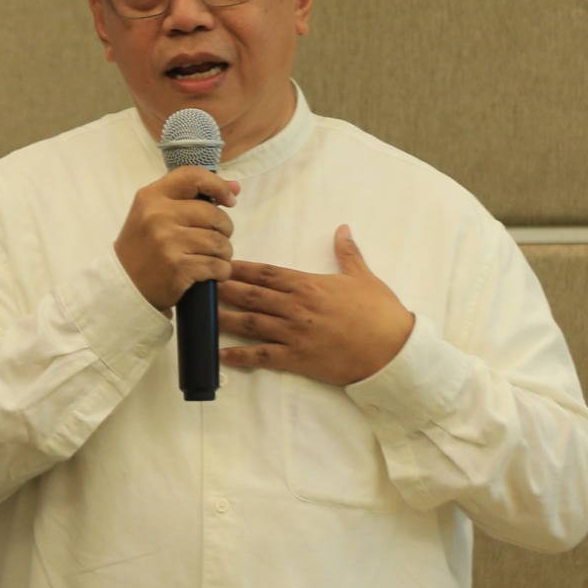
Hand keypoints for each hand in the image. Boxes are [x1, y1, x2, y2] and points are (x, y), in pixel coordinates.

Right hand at [115, 166, 238, 311]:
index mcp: (151, 197)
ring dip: (224, 253)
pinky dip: (221, 271)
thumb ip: (191, 197)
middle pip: (214, 215)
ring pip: (219, 242)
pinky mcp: (178, 268)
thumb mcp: (155, 214)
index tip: (229, 200)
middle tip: (217, 239)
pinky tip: (212, 273)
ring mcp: (168, 243)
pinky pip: (217, 266)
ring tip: (213, 257)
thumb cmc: (143, 246)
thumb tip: (235, 187)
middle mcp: (158, 216)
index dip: (219, 185)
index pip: (193, 176)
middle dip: (225, 229)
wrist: (123, 285)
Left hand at [217, 226, 415, 385]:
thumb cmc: (379, 313)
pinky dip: (239, 356)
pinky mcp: (297, 358)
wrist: (392, 350)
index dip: (239, 267)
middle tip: (196, 283)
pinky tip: (220, 355)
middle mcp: (296, 307)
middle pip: (250, 294)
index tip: (217, 261)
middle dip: (222, 289)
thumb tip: (343, 228)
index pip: (266, 272)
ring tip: (199, 315)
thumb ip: (347, 253)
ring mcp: (294, 333)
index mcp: (308, 285)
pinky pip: (262, 356)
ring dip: (223, 318)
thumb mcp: (363, 277)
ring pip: (250, 323)